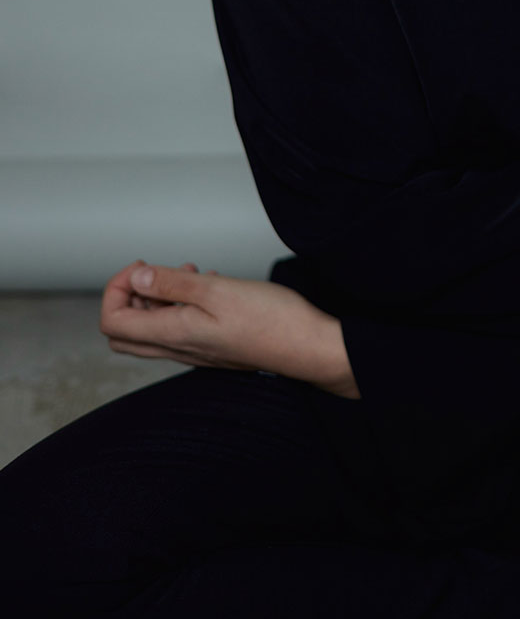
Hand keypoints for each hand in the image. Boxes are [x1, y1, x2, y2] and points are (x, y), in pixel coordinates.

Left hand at [100, 261, 359, 397]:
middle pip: (125, 331)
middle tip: (151, 272)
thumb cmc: (270, 319)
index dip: (116, 288)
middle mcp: (179, 348)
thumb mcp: (218, 289)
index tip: (142, 267)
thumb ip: (172, 284)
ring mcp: (195, 351)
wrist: (307, 347)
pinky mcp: (213, 347)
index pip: (113, 321)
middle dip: (128, 297)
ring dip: (156, 298)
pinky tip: (207, 285)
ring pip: (152, 329)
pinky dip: (179, 305)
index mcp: (174, 334)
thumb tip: (136, 279)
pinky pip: (180, 328)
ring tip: (186, 272)